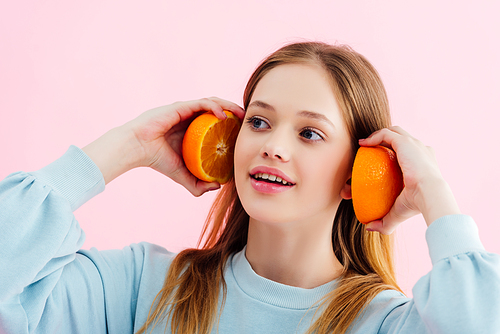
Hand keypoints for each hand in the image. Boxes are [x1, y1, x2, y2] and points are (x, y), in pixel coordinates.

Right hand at [83, 97, 244, 195]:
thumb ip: (198, 183)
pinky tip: (223, 115)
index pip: (217, 123)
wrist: (137, 150)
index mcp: (194, 130)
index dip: (232, 125)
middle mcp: (191, 118)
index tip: (244, 132)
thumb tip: (218, 186)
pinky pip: (201, 104)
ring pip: (212, 103)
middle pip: (218, 110)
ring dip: (229, 106)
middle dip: (235, 113)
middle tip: (248, 121)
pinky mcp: (180, 107)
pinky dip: (214, 107)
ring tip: (240, 115)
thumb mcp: (182, 175)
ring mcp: (186, 111)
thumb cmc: (157, 160)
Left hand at [358, 126, 460, 233]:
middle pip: (398, 140)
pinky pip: (386, 134)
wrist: (430, 194)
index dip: (389, 157)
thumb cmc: (417, 204)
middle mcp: (421, 150)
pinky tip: (363, 145)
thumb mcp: (399, 212)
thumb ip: (386, 221)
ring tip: (364, 145)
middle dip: (381, 144)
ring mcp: (414, 144)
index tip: (374, 167)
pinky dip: (374, 137)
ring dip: (378, 136)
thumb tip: (370, 227)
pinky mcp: (405, 142)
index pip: (406, 155)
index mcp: (424, 163)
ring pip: (393, 132)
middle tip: (365, 154)